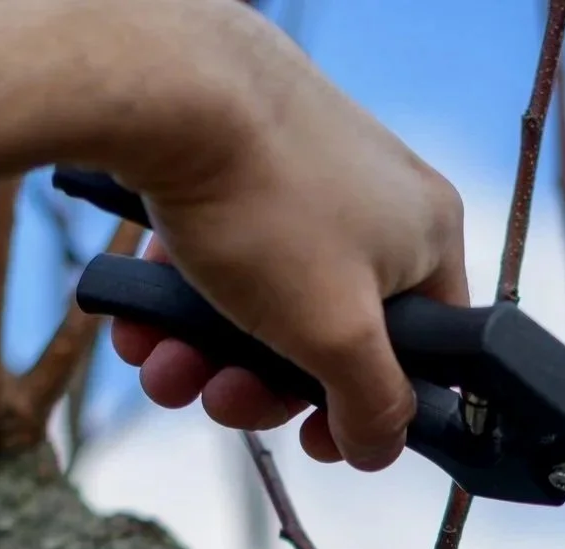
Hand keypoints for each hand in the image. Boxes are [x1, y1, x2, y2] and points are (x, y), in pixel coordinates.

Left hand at [0, 0, 463, 468]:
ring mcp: (306, 177)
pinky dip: (183, 302)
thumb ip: (373, 403)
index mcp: (426, 235)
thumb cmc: (267, 205)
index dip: (370, 407)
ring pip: (263, 302)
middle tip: (219, 403)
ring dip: (210, 357)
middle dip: (262, 385)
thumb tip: (381, 448)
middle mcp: (376, 201)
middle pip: (330, 334)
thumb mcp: (335, 335)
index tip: (314, 441)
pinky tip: (139, 329)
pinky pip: (221, 255)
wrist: (167, 84)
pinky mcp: (239, 161)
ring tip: (163, 373)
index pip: (426, 350)